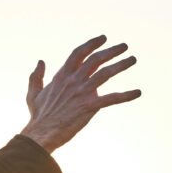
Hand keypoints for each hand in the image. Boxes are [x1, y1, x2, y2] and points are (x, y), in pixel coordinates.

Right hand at [21, 35, 140, 152]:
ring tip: (132, 59)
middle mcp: (74, 80)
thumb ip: (36, 77)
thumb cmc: (38, 116)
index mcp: (62, 76)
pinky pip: (112, 98)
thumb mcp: (33, 94)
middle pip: (96, 59)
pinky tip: (138, 92)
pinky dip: (126, 95)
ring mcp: (82, 92)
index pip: (79, 53)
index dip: (92, 44)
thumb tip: (40, 61)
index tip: (103, 38)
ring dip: (121, 65)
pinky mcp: (90, 106)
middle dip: (111, 51)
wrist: (41, 133)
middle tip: (124, 46)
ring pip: (106, 73)